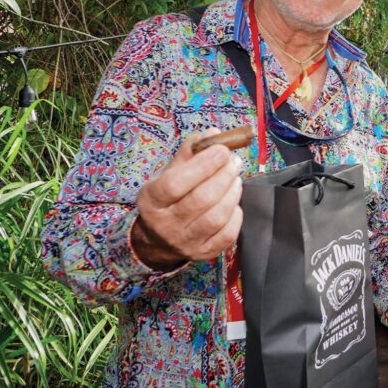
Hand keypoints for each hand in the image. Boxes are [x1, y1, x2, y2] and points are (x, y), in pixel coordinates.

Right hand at [132, 128, 243, 269]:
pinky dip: (236, 214)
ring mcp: (185, 242)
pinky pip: (227, 234)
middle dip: (223, 176)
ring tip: (236, 178)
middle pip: (200, 200)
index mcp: (151, 200)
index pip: (175, 183)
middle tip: (234, 162)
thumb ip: (190, 153)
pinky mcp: (203, 253)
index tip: (221, 150)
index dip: (203, 165)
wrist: (159, 239)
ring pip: (216, 217)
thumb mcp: (169, 173)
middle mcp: (165, 224)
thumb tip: (214, 134)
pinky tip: (234, 202)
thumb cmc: (168, 199)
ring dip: (232, 193)